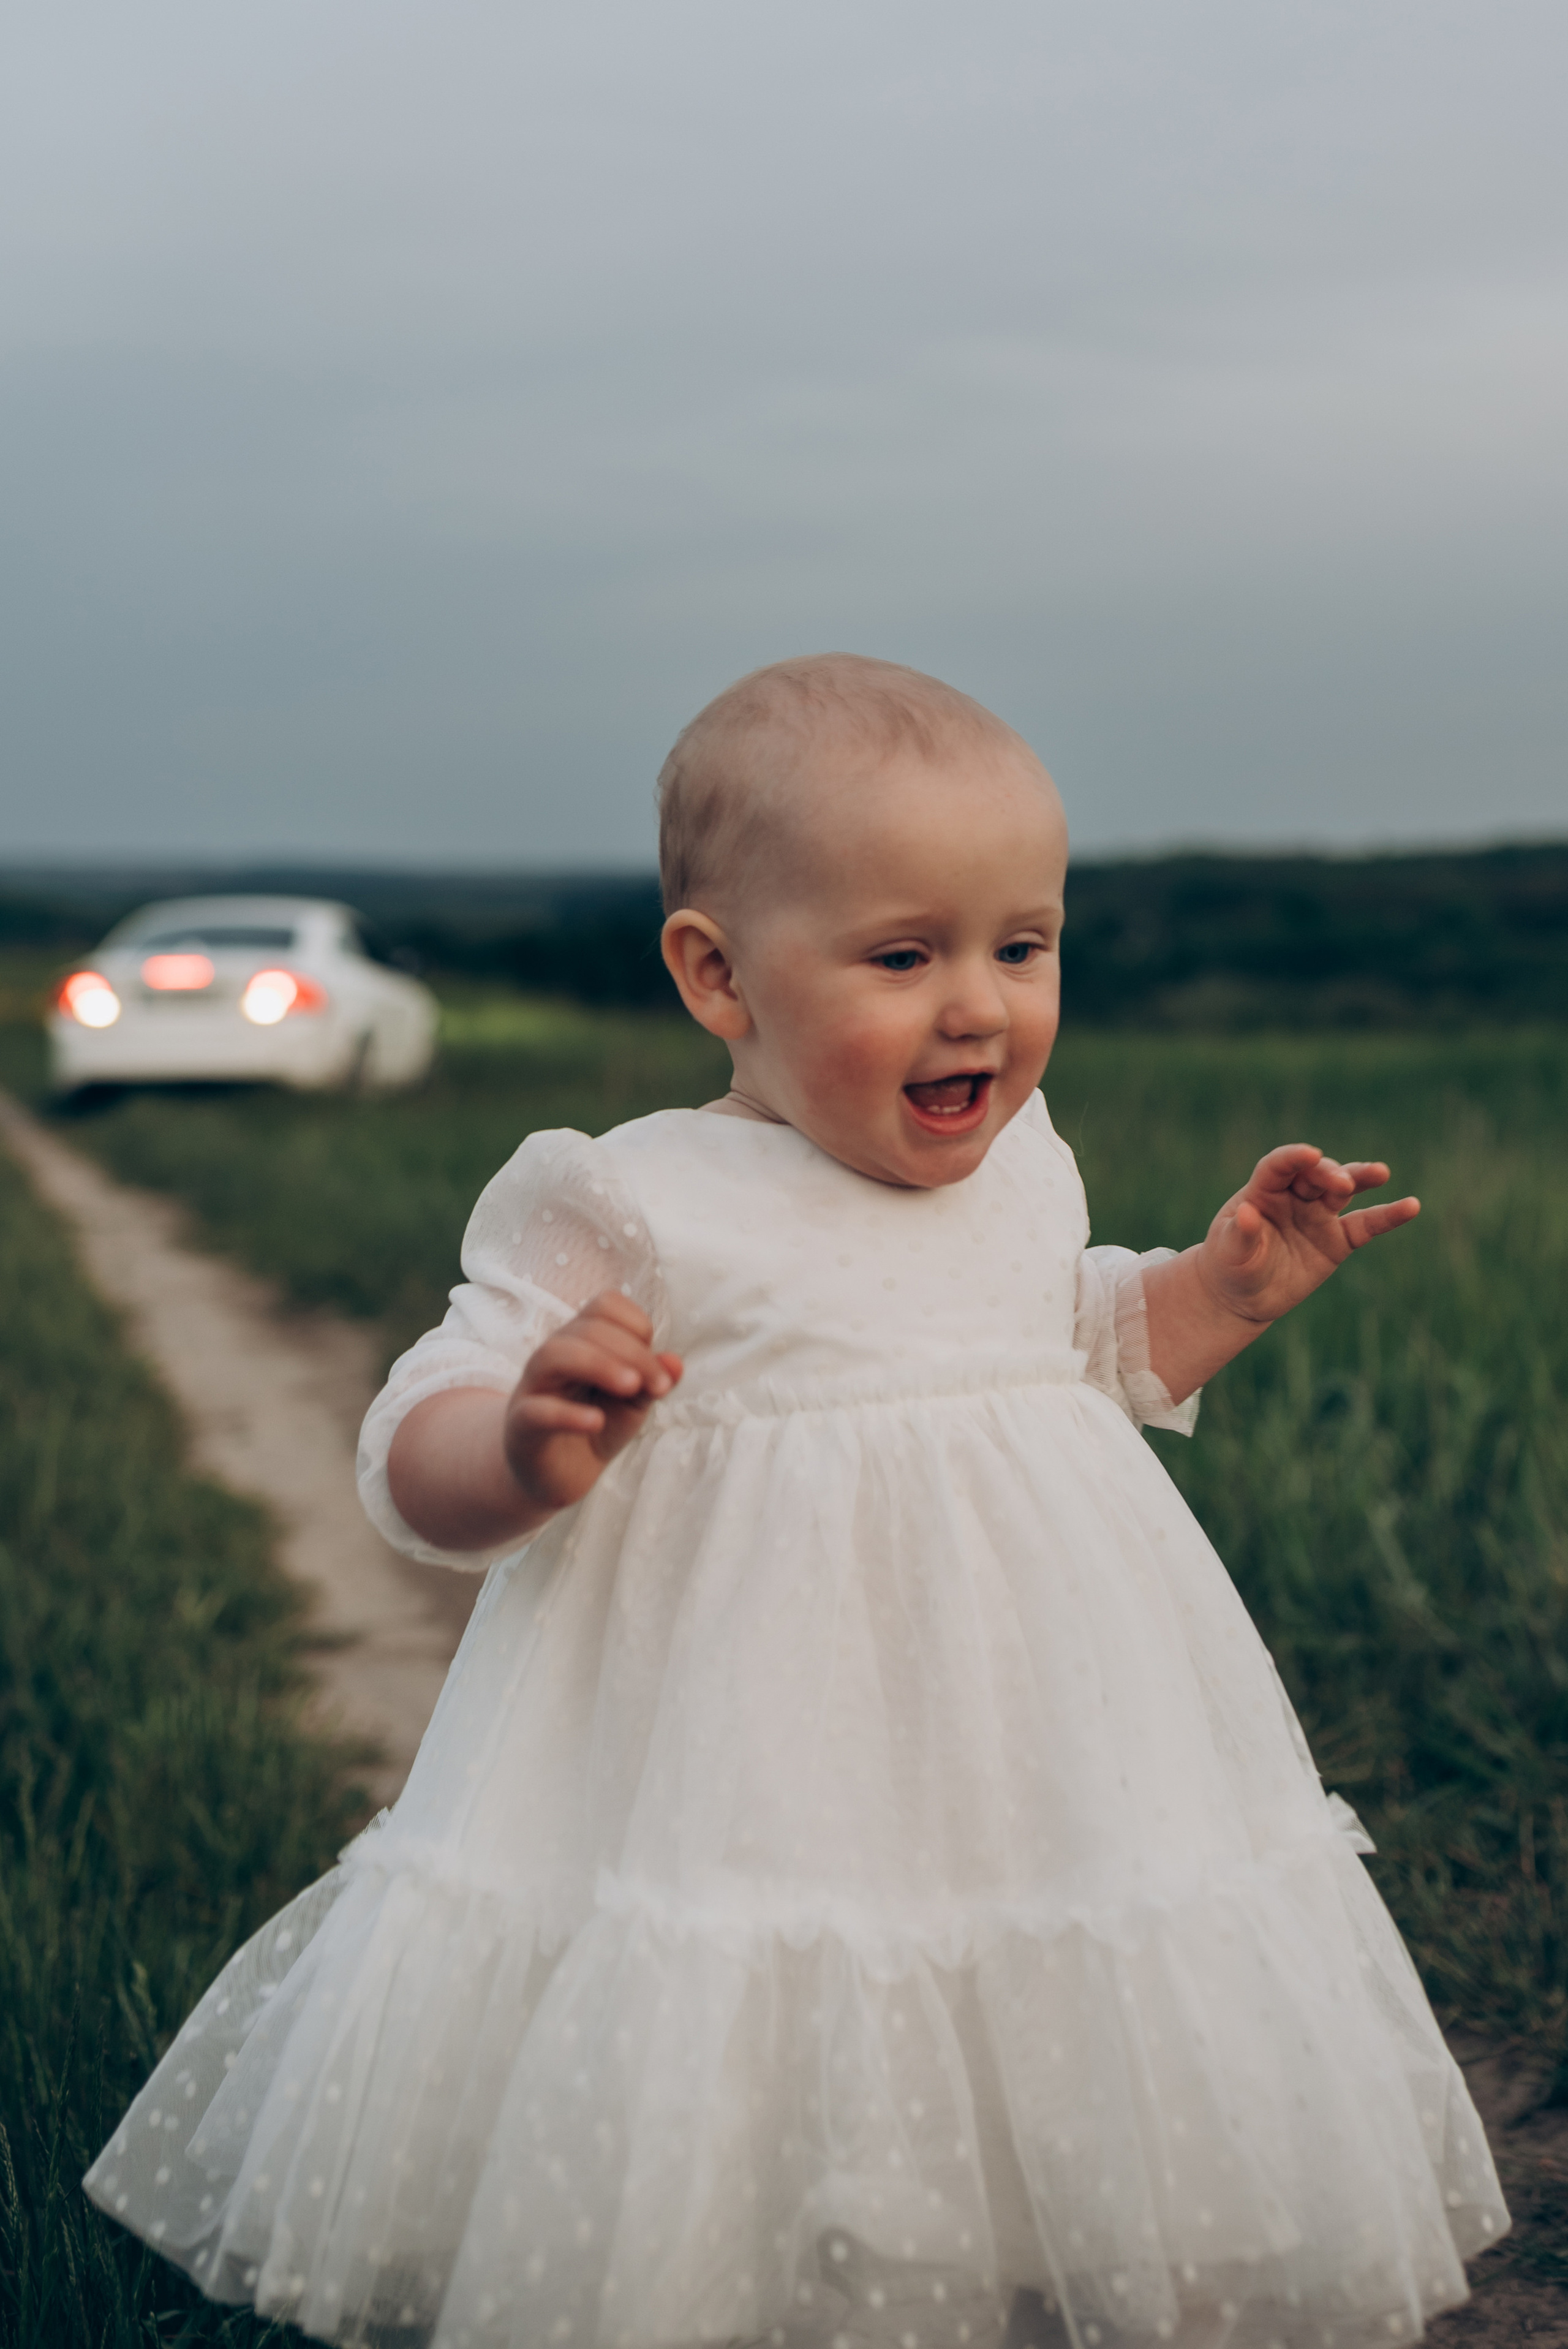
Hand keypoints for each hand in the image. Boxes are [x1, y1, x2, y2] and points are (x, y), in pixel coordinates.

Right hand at [503, 1290, 682, 1515]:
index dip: (638, 1328)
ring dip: (600, 1365)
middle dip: (634, 1353)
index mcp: (581, 1340)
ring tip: (632, 1388)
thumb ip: (653, 1380)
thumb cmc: (597, 1425)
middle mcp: (554, 1354)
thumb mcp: (634, 1402)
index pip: (606, 1306)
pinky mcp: (521, 1424)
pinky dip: (568, 1414)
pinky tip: (596, 1421)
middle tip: (660, 1387)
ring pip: (556, 1354)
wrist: (559, 1474)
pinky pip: (537, 1410)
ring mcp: (533, 1386)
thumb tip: (676, 1362)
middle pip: (588, 1328)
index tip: (656, 1366)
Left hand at [1196, 1144, 1419, 1326]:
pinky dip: (1388, 1216)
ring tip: (1380, 1172)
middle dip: (1330, 1175)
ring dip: (1361, 1178)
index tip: (1310, 1154)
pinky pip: (1366, 1225)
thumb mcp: (1229, 1252)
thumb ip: (1238, 1233)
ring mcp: (1318, 1216)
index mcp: (1263, 1191)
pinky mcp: (1337, 1240)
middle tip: (1343, 1184)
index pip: (1279, 1166)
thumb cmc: (1230, 1265)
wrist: (1243, 1297)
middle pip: (1315, 1175)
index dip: (1294, 1158)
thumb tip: (1244, 1213)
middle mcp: (1294, 1197)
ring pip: (1343, 1190)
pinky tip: (1411, 1206)